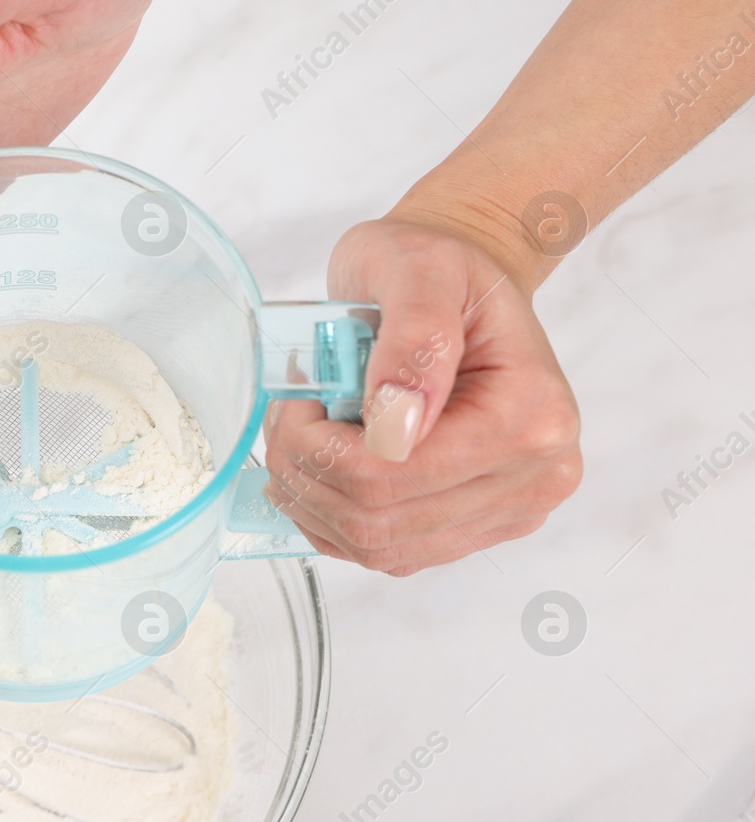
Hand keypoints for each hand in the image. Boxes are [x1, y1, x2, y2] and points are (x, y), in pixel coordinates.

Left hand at [263, 219, 582, 575]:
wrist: (458, 287)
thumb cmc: (440, 268)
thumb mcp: (421, 270)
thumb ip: (414, 338)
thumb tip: (395, 423)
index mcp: (532, 415)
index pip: (397, 472)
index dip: (320, 446)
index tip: (297, 397)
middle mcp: (535, 476)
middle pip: (383, 518)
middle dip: (308, 473)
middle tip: (286, 418)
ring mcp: (507, 512)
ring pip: (379, 546)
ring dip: (314, 502)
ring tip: (299, 441)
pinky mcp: (472, 529)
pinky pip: (386, 553)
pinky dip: (333, 521)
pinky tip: (318, 474)